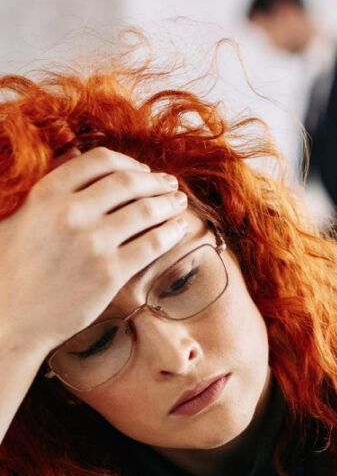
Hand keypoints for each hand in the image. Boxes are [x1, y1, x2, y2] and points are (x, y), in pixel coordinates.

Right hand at [0, 147, 188, 355]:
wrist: (9, 318)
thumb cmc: (10, 270)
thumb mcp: (20, 216)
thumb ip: (51, 190)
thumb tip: (76, 156)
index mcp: (47, 193)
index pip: (100, 161)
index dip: (129, 163)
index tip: (143, 171)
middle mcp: (71, 212)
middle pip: (129, 183)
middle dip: (156, 182)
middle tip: (171, 184)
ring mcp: (92, 243)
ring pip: (145, 210)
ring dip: (169, 203)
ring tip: (179, 203)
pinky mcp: (109, 273)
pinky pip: (151, 245)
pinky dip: (170, 233)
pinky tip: (178, 230)